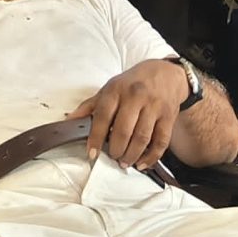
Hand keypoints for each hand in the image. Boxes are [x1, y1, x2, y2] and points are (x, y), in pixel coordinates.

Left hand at [70, 58, 187, 170]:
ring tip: (124, 162)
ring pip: (142, 138)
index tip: (91, 154)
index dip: (95, 138)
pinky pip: (161, 141)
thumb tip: (69, 121)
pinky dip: (151, 157)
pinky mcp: (169, 116)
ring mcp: (154, 106)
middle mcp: (135, 97)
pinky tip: (142, 163)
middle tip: (112, 157)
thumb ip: (89, 106)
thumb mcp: (109, 89)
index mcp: (116, 90)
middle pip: (123, 131)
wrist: (166, 73)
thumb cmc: (132, 83)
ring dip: (131, 155)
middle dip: (115, 149)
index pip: (102, 116)